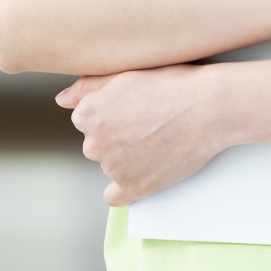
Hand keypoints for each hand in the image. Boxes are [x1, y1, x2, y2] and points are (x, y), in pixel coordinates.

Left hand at [57, 66, 230, 206]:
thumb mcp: (126, 74)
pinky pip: (115, 197)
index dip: (109, 112)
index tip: (130, 108)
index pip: (86, 119)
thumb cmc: (172, 85)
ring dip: (125, 157)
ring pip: (110, 165)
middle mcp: (95, 143)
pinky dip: (123, 189)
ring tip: (155, 139)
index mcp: (88, 114)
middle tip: (145, 123)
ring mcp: (114, 168)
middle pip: (96, 143)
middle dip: (115, 135)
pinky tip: (137, 175)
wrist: (207, 108)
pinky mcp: (135, 187)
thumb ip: (88, 87)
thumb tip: (62, 99)